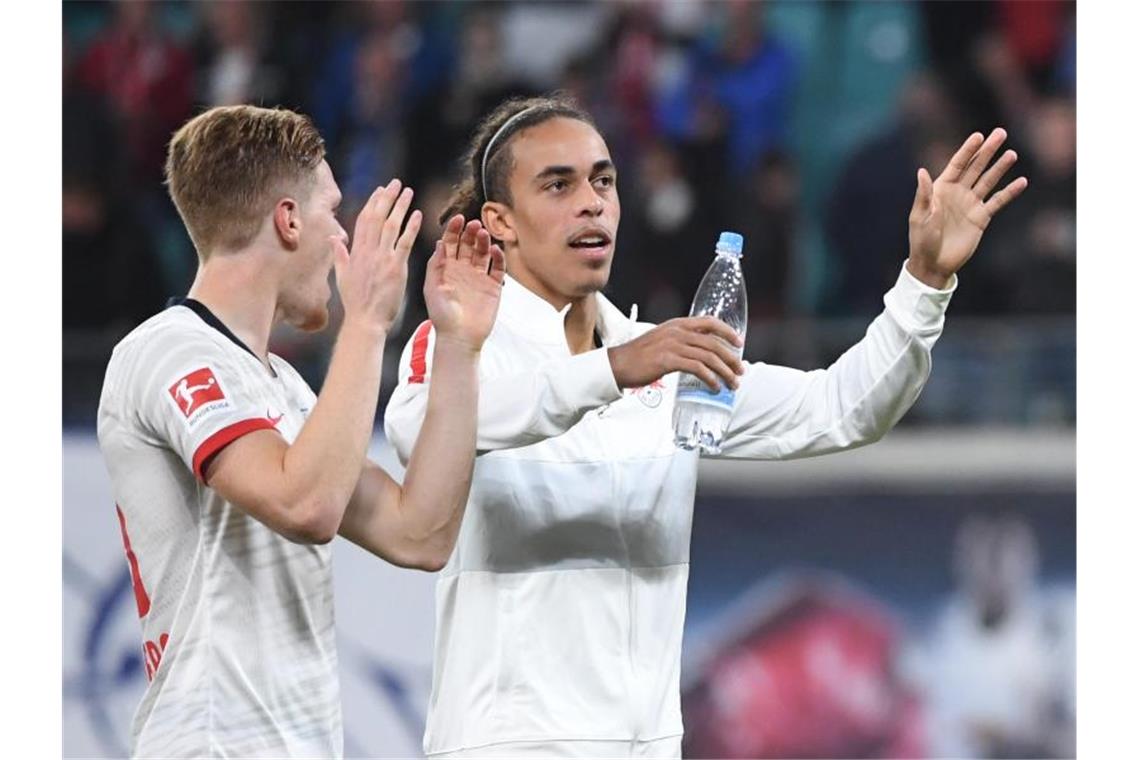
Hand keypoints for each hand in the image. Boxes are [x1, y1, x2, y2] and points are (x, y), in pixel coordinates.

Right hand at [332, 178, 421, 333]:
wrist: (365, 320)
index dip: (372, 203)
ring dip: (400, 206)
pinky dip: (411, 227)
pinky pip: (404, 242)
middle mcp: (368, 251)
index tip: (380, 190)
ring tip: (407, 191)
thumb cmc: (356, 302)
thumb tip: (333, 237)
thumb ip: (339, 255)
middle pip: (377, 217)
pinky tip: (417, 214)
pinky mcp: (396, 267)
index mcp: (356, 252)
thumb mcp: (341, 276)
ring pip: (391, 225)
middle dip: (386, 198)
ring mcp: (382, 258)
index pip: (364, 220)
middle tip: (395, 183)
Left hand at [424, 214, 505, 351]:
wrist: (459, 338)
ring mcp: (479, 278)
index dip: (454, 230)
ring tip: (483, 233)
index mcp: (446, 269)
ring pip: (483, 253)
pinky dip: (498, 258)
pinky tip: (495, 250)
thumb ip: (436, 265)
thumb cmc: (442, 316)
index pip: (450, 243)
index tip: (458, 219)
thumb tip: (439, 243)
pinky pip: (498, 268)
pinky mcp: (493, 287)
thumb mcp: (431, 287)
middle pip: (468, 244)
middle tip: (474, 225)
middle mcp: (463, 270)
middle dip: (470, 232)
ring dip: (484, 241)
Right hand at [608, 317, 744, 390]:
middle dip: (731, 358)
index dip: (727, 331)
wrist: (618, 364)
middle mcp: (677, 331)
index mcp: (677, 324)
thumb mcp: (662, 340)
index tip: (739, 342)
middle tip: (740, 371)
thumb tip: (700, 352)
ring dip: (725, 372)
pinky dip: (710, 379)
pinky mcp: (668, 360)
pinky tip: (714, 387)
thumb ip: (679, 341)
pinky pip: (697, 368)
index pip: (709, 321)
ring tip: (731, 384)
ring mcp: (672, 345)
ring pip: (709, 357)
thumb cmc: (638, 356)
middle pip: (714, 343)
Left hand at [907, 128, 1027, 287]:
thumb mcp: (920, 217)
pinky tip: (1022, 182)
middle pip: (975, 167)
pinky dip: (1009, 192)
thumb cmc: (921, 240)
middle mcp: (957, 193)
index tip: (979, 135)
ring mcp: (970, 204)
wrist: (933, 263)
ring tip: (1012, 154)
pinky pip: (997, 201)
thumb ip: (925, 195)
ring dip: (1000, 168)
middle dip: (987, 151)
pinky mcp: (981, 218)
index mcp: (941, 189)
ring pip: (988, 181)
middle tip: (1001, 133)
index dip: (967, 150)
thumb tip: (922, 171)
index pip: (957, 164)